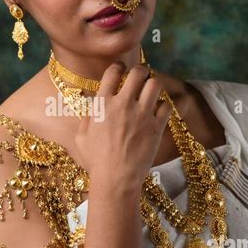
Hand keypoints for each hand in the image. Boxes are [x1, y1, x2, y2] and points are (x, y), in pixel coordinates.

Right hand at [74, 61, 171, 183]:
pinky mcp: (156, 127)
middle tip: (141, 75)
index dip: (119, 67)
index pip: (113, 72)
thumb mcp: (81, 137)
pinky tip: (158, 110)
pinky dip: (163, 105)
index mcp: (102, 104)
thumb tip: (89, 100)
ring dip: (153, 84)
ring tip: (151, 90)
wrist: (115, 180)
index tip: (122, 69)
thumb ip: (86, 115)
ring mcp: (141, 115)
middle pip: (138, 73)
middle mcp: (122, 105)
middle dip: (141, 71)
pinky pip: (166, 105)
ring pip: (155, 84)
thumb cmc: (95, 161)